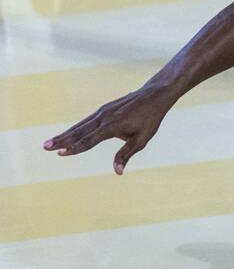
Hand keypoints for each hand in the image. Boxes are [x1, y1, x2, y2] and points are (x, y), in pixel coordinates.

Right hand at [42, 84, 173, 173]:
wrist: (153, 95)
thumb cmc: (150, 119)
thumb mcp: (142, 139)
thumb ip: (126, 154)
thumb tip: (117, 172)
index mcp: (113, 126)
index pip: (90, 140)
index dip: (75, 148)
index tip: (61, 154)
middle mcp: (104, 117)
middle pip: (79, 131)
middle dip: (62, 140)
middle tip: (45, 147)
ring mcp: (102, 112)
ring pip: (80, 125)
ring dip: (64, 134)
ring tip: (49, 142)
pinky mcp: (103, 109)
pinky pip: (86, 121)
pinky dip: (75, 128)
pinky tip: (66, 135)